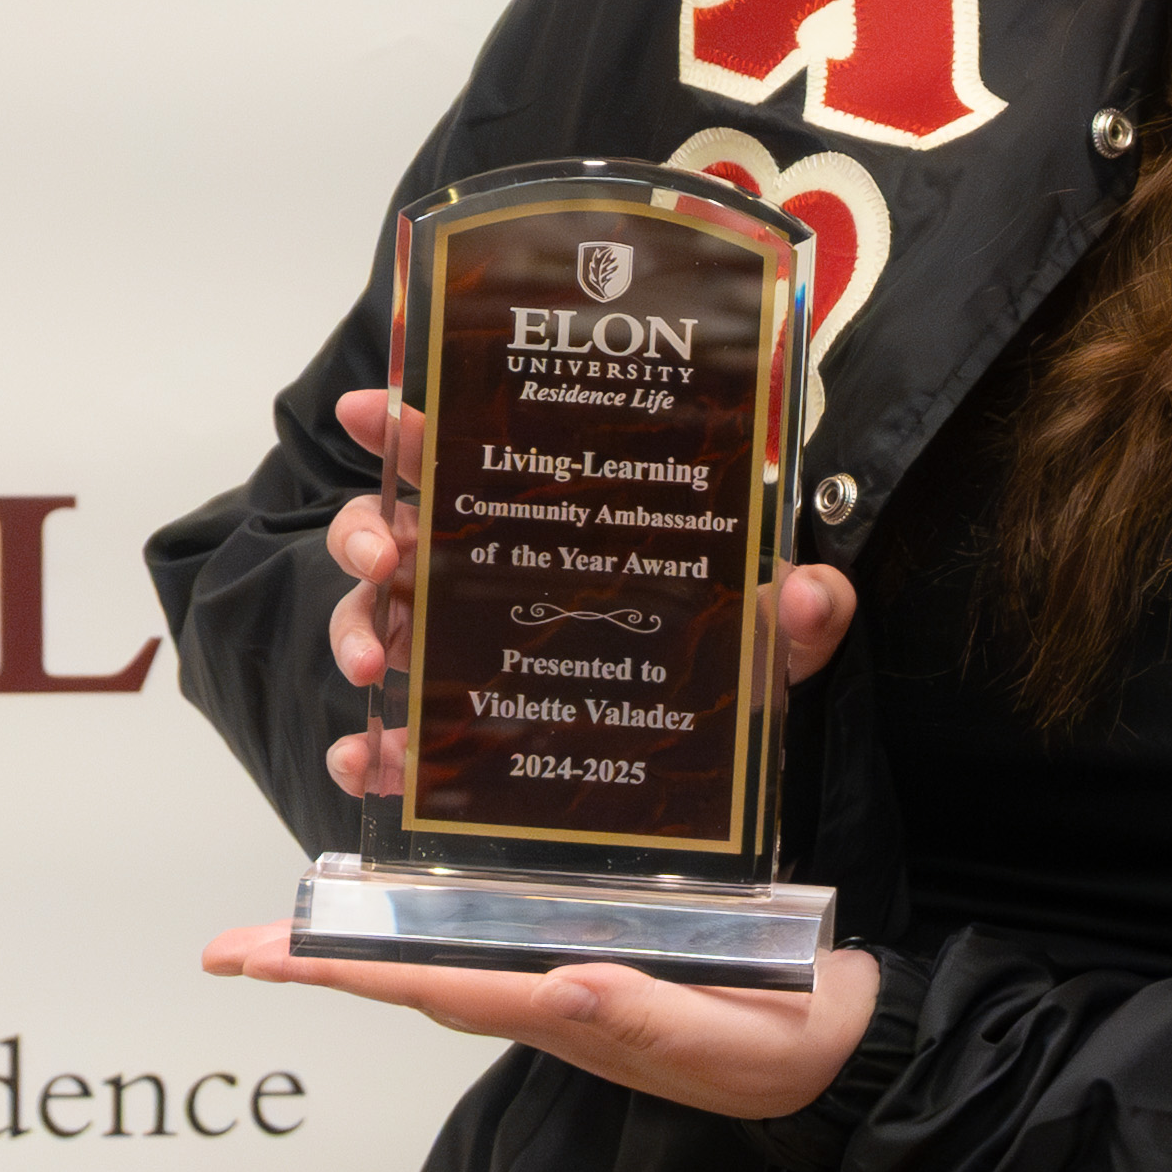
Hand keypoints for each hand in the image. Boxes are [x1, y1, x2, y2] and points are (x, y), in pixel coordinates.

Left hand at [201, 927, 883, 1125]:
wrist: (842, 1053)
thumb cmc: (790, 1045)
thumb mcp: (733, 1036)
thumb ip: (648, 1019)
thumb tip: (559, 987)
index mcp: (575, 1013)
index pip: (439, 986)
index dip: (350, 967)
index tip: (269, 957)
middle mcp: (553, 1003)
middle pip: (415, 979)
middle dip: (323, 963)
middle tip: (230, 948)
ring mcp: (569, 990)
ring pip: (443, 965)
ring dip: (363, 947)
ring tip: (290, 930)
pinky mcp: (595, 969)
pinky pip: (491, 951)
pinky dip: (434, 932)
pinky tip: (412, 912)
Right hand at [314, 385, 859, 801]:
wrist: (715, 759)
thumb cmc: (723, 659)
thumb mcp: (769, 630)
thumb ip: (800, 610)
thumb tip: (817, 594)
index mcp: (540, 522)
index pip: (461, 456)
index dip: (406, 427)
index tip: (367, 409)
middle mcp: (479, 577)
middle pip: (391, 533)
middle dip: (364, 535)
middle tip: (385, 555)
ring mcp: (455, 652)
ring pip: (373, 624)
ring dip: (353, 634)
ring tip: (373, 666)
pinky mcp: (452, 731)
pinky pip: (391, 737)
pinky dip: (366, 750)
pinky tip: (368, 763)